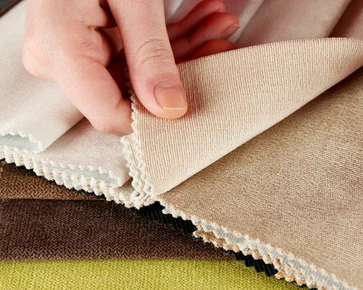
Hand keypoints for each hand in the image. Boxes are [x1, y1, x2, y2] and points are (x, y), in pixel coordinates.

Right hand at [22, 0, 238, 133]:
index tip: (195, 102)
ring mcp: (77, 49)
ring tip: (219, 25)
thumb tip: (170, 107)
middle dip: (185, 66)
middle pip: (133, 91)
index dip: (154, 116)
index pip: (109, 113)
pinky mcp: (93, 40)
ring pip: (142, 72)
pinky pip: (136, 53)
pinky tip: (202, 19)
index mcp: (60, 49)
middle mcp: (61, 57)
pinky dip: (172, 36)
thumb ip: (150, 53)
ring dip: (187, 47)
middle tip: (221, 44)